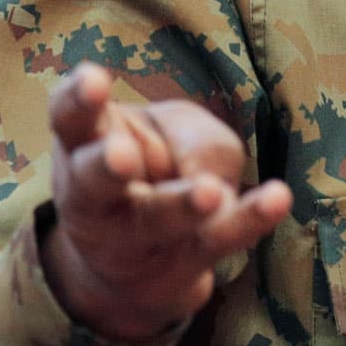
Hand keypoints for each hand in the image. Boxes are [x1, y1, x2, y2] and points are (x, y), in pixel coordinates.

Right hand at [41, 63, 292, 340]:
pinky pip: (215, 241)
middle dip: (107, 166)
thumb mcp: (170, 129)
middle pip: (93, 180)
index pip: (68, 116)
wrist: (135, 262)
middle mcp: (93, 194)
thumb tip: (205, 176)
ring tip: (209, 193)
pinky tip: (277, 200)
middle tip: (123, 156)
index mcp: (82, 142)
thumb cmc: (154, 162)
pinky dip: (247, 220)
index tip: (93, 80)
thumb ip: (187, 135)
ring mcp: (130, 237)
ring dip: (180, 205)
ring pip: (154, 220)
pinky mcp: (178, 265)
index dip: (76, 99)